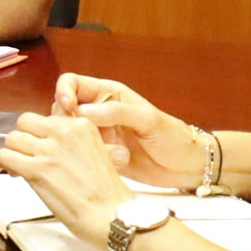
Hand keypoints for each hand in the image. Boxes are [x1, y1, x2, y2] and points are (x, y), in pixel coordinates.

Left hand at [0, 109, 133, 246]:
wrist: (112, 216)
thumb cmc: (106, 195)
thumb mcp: (95, 154)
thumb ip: (72, 144)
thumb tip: (46, 145)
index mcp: (81, 126)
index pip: (46, 118)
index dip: (37, 134)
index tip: (36, 145)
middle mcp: (64, 132)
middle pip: (25, 123)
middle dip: (22, 138)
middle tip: (22, 154)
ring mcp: (49, 150)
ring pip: (13, 138)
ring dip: (9, 151)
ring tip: (12, 165)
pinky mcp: (36, 169)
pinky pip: (5, 156)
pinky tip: (0, 167)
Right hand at [48, 74, 211, 189]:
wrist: (186, 166)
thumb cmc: (174, 136)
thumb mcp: (148, 119)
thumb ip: (117, 111)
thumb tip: (83, 111)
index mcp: (109, 94)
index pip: (73, 83)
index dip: (64, 91)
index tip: (69, 106)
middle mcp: (99, 113)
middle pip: (63, 109)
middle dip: (67, 121)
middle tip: (83, 133)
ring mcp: (98, 135)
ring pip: (69, 134)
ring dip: (79, 142)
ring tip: (105, 151)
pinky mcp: (100, 155)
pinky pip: (81, 154)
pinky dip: (87, 158)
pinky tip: (108, 162)